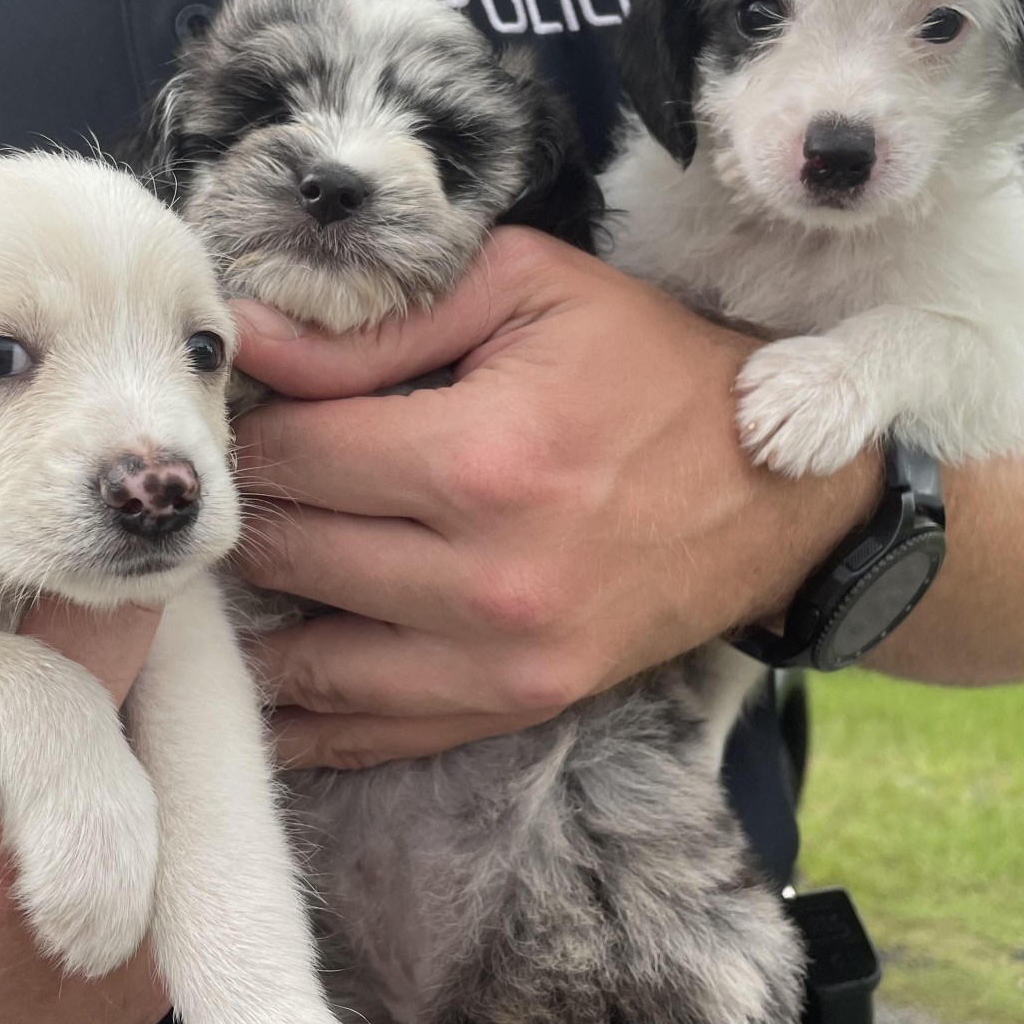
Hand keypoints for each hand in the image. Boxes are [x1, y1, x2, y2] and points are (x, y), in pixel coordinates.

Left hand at [232, 228, 880, 769]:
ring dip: (263, 610)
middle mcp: (485, 578)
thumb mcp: (528, 290)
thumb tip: (246, 337)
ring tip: (257, 558)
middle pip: (287, 553)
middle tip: (240, 482)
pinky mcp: (518, 706)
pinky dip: (306, 710)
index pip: (292, 455)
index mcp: (481, 459)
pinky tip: (270, 674)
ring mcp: (502, 660)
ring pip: (306, 657)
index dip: (250, 426)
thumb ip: (379, 321)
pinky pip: (369, 733)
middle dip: (253, 509)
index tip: (245, 411)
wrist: (782, 489)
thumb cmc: (652, 365)